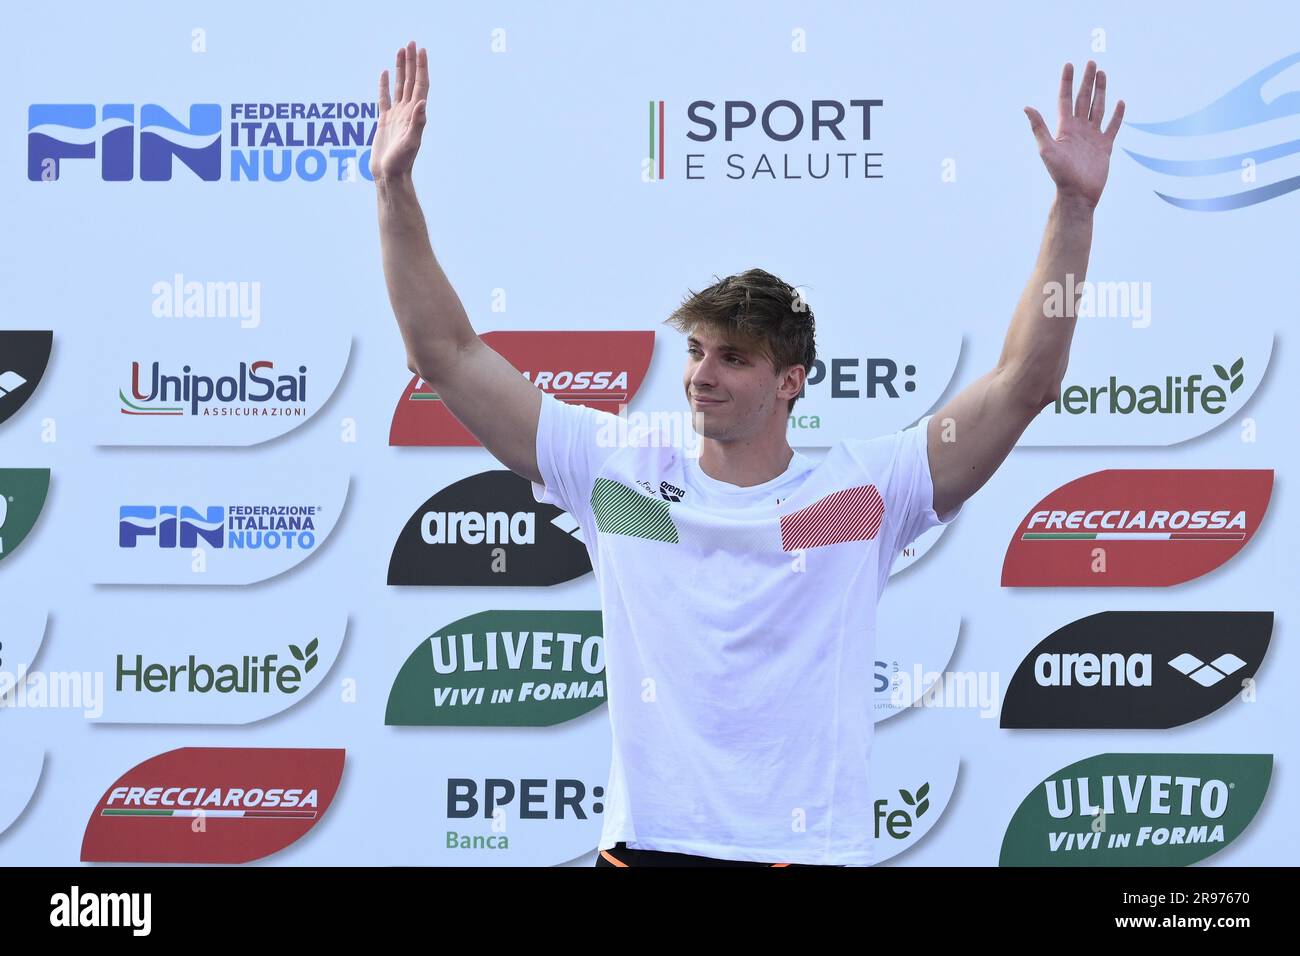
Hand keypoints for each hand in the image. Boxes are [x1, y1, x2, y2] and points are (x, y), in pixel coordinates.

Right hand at [371, 41, 427, 181]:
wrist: (389, 176)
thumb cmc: (401, 162)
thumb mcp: (411, 142)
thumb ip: (417, 123)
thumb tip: (422, 103)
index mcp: (415, 114)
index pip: (420, 85)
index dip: (421, 68)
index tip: (421, 50)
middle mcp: (408, 112)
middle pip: (411, 81)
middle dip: (411, 62)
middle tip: (411, 43)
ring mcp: (396, 116)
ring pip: (399, 86)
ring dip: (400, 69)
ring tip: (400, 51)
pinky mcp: (384, 121)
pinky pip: (384, 98)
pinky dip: (384, 85)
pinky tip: (384, 74)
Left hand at [1024, 61, 1123, 208]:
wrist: (1078, 194)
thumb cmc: (1060, 174)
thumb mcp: (1047, 149)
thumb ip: (1039, 127)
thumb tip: (1026, 107)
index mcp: (1064, 128)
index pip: (1065, 99)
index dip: (1067, 82)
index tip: (1070, 64)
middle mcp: (1078, 129)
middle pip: (1083, 99)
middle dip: (1087, 81)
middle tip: (1092, 63)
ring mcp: (1092, 137)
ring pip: (1098, 108)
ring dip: (1100, 91)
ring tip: (1103, 74)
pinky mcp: (1105, 146)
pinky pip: (1112, 126)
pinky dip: (1117, 115)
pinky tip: (1120, 102)